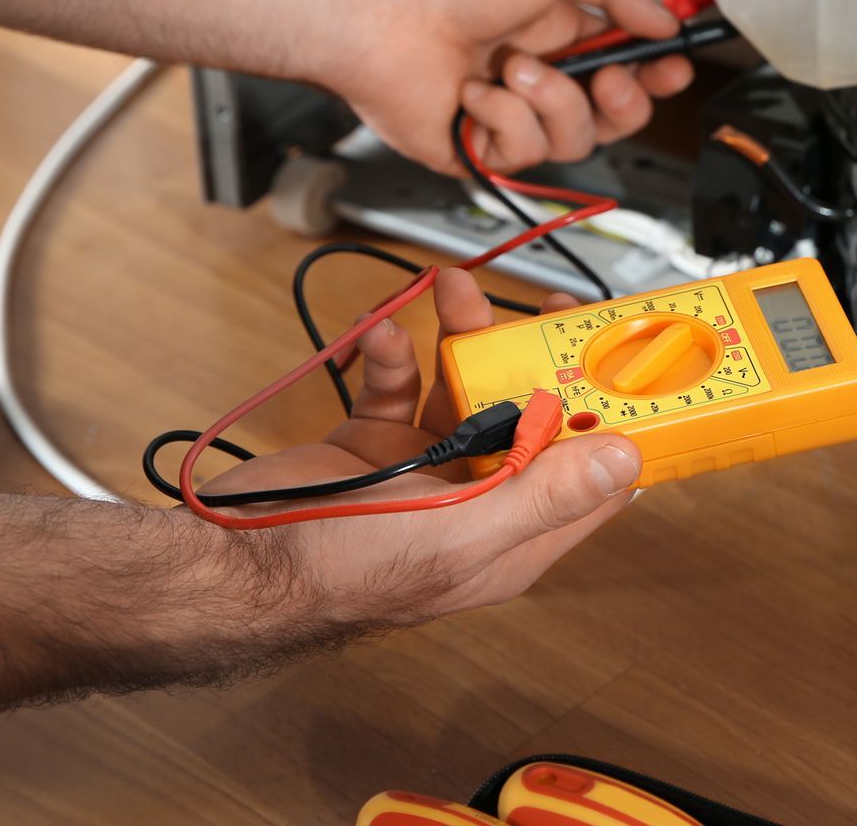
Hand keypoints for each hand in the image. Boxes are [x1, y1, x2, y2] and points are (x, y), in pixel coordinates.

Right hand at [197, 268, 640, 628]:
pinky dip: (392, 355)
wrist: (231, 561)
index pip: (590, 479)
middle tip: (541, 305)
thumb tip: (625, 461)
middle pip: (530, 419)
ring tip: (453, 288)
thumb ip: (543, 496)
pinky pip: (400, 386)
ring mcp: (424, 470)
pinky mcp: (375, 444)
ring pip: (466, 390)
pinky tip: (380, 337)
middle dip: (534, 358)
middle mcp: (476, 502)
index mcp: (512, 535)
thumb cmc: (340, 568)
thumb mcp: (457, 533)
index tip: (621, 361)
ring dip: (462, 338)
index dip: (612, 421)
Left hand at [328, 0, 695, 173]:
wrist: (385, 10)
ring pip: (574, 139)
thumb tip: (662, 19)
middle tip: (608, 77)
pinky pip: (523, 154)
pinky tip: (473, 92)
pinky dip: (502, 119)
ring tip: (512, 68)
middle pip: (613, 116)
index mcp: (559, 29)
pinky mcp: (478, 150)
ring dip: (551, 101)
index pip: (627, 64)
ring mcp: (507, 116)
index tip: (673, 66)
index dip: (656, 72)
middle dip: (623, 99)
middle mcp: (537, 75)